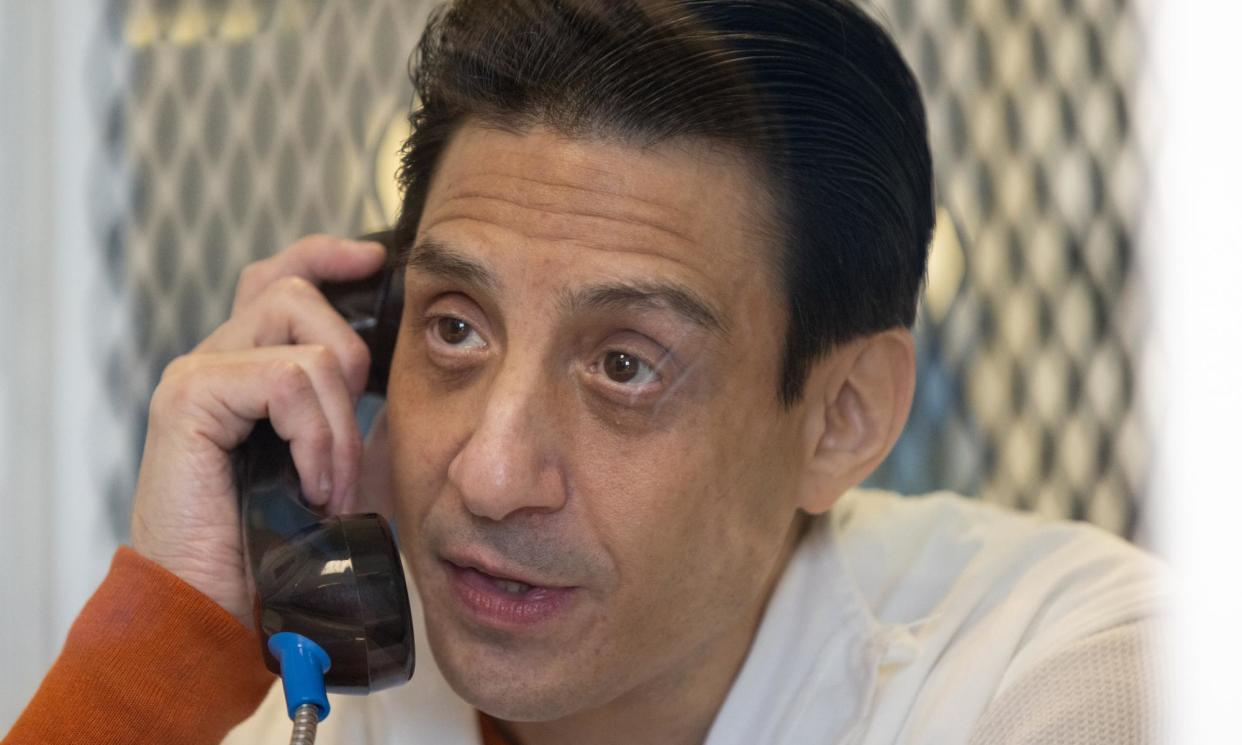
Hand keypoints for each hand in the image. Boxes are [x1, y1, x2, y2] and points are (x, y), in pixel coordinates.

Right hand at [130, 235, 388, 626]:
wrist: (216, 610)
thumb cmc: (276, 546)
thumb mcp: (332, 466)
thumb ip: (353, 413)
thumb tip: (401, 369)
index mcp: (245, 368)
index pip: (279, 278)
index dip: (326, 256)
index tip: (376, 262)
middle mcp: (215, 360)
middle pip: (297, 292)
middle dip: (350, 361)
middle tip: (344, 448)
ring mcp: (197, 375)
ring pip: (305, 342)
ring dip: (339, 422)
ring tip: (327, 484)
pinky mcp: (189, 399)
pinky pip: (287, 379)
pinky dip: (315, 435)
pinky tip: (307, 486)